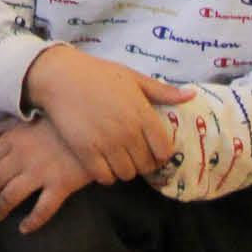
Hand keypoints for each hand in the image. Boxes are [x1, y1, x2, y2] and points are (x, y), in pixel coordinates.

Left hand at [0, 117, 97, 233]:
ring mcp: (40, 172)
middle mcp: (22, 156)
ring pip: (10, 197)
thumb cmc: (63, 123)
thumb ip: (14, 130)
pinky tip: (24, 228)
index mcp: (14, 139)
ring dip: (0, 208)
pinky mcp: (60, 185)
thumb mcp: (34, 120)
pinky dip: (30, 222)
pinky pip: (41, 210)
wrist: (95, 126)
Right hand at [23, 42, 189, 182]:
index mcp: (143, 114)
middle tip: (134, 156)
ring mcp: (107, 143)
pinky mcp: (86, 151)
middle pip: (146, 165)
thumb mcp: (132, 77)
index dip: (161, 155)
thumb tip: (191, 96)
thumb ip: (162, 91)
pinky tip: (103, 163)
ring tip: (118, 159)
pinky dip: (106, 175)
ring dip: (125, 170)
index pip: (164, 151)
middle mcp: (128, 131)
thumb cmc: (98, 74)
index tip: (153, 151)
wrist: (60, 77)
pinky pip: (104, 177)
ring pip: (127, 174)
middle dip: (143, 164)